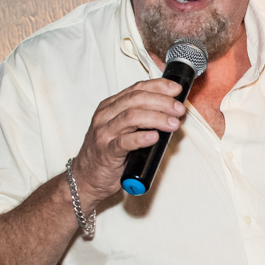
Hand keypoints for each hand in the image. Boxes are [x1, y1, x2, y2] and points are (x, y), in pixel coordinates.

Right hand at [71, 79, 187, 206]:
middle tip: (178, 109)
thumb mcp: (125, 130)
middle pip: (136, 100)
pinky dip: (141, 138)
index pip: (136, 89)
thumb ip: (144, 119)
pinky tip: (154, 137)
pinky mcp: (106, 152)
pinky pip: (124, 142)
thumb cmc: (108, 153)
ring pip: (131, 117)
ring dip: (156, 118)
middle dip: (161, 101)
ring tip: (173, 123)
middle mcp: (105, 116)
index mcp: (110, 107)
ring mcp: (104, 133)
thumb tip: (173, 113)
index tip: (176, 89)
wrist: (86, 178)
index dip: (158, 87)